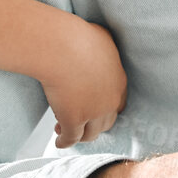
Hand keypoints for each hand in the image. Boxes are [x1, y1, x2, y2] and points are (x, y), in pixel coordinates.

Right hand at [44, 20, 126, 147]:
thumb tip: (98, 47)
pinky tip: (58, 140)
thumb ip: (104, 50)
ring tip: (65, 130)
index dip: (106, 108)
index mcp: (119, 81)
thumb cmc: (77, 36)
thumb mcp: (102, 39)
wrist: (63, 47)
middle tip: (81, 121)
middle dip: (94, 124)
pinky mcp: (73, 120)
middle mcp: (110, 100)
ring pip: (90, 134)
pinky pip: (71, 138)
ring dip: (80, 134)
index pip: (117, 103)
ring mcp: (93, 113)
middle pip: (106, 122)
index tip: (95, 108)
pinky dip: (65, 142)